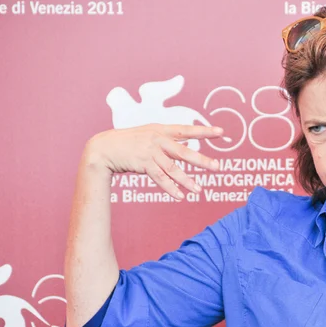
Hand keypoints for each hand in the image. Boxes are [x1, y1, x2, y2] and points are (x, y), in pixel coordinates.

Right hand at [84, 123, 223, 198]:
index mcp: (161, 130)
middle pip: (184, 151)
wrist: (104, 148)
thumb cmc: (129, 142)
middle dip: (202, 160)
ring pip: (172, 168)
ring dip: (186, 180)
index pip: (187, 130)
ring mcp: (150, 152)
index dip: (204, 131)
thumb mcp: (149, 134)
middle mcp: (158, 140)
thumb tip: (186, 145)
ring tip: (199, 190)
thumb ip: (167, 140)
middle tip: (218, 167)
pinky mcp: (142, 164)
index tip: (221, 132)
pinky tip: (180, 196)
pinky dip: (170, 187)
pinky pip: (159, 178)